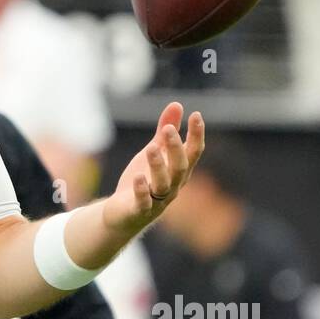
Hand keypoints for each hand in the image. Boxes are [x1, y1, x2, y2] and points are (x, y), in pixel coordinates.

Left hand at [102, 102, 203, 237]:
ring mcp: (157, 200)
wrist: (123, 214)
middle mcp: (172, 186)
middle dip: (176, 148)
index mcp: (178, 171)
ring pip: (163, 184)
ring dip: (158, 166)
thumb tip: (177, 104)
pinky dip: (141, 191)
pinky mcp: (139, 210)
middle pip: (180, 167)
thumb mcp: (154, 153)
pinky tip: (138, 177)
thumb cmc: (144, 181)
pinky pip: (143, 202)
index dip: (196, 135)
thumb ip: (165, 132)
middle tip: (168, 129)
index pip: (193, 153)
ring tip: (151, 148)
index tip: (196, 115)